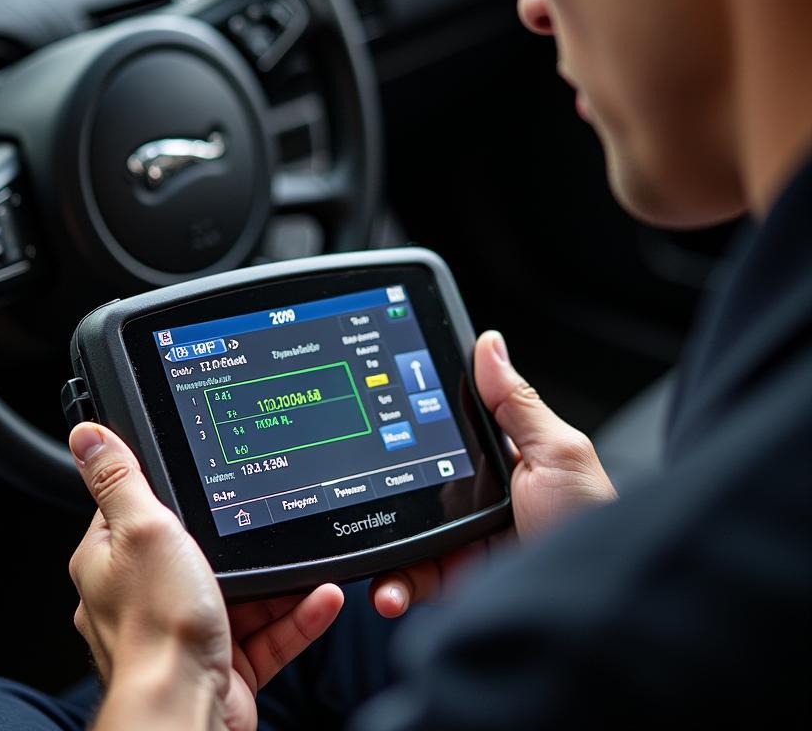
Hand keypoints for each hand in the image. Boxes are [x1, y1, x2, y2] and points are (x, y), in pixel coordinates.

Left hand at [67, 423, 344, 730]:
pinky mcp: (224, 663)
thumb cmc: (156, 628)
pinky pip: (268, 633)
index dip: (171, 491)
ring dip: (280, 579)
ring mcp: (186, 631)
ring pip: (242, 593)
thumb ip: (121, 480)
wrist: (185, 711)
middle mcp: (145, 597)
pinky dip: (297, 615)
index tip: (206, 474)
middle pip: (199, 551)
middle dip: (241, 539)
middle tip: (271, 516)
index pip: (138, 510)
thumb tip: (88, 435)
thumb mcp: (142, 529)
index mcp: (113, 561)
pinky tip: (320, 596)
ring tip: (310, 557)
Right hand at [370, 330, 616, 616]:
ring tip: (372, 556)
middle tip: (360, 489)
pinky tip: (387, 591)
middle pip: (414, 487)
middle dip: (383, 491)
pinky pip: (412, 581)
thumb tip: (488, 344)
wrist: (595, 611)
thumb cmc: (591, 525)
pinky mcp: (456, 585)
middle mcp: (477, 504)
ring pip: (405, 536)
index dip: (407, 431)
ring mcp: (464, 545)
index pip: (442, 437)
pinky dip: (392, 586)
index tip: (378, 424)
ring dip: (382, 548)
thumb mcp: (559, 454)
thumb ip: (518, 404)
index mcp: (501, 465)